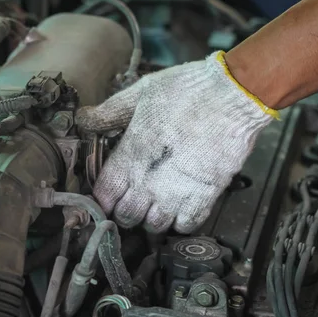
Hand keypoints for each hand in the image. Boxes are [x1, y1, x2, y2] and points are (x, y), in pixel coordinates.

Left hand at [76, 52, 276, 233]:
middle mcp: (150, 180)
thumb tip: (83, 118)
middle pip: (127, 216)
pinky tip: (180, 206)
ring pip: (154, 226)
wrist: (234, 94)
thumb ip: (110, 111)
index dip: (104, 198)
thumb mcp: (141, 93)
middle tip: (134, 197)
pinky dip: (181, 221)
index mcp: (131, 154)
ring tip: (158, 202)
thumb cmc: (189, 90)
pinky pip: (186, 226)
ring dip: (153, 217)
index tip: (110, 194)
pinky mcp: (205, 196)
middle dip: (126, 209)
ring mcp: (178, 192)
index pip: (105, 195)